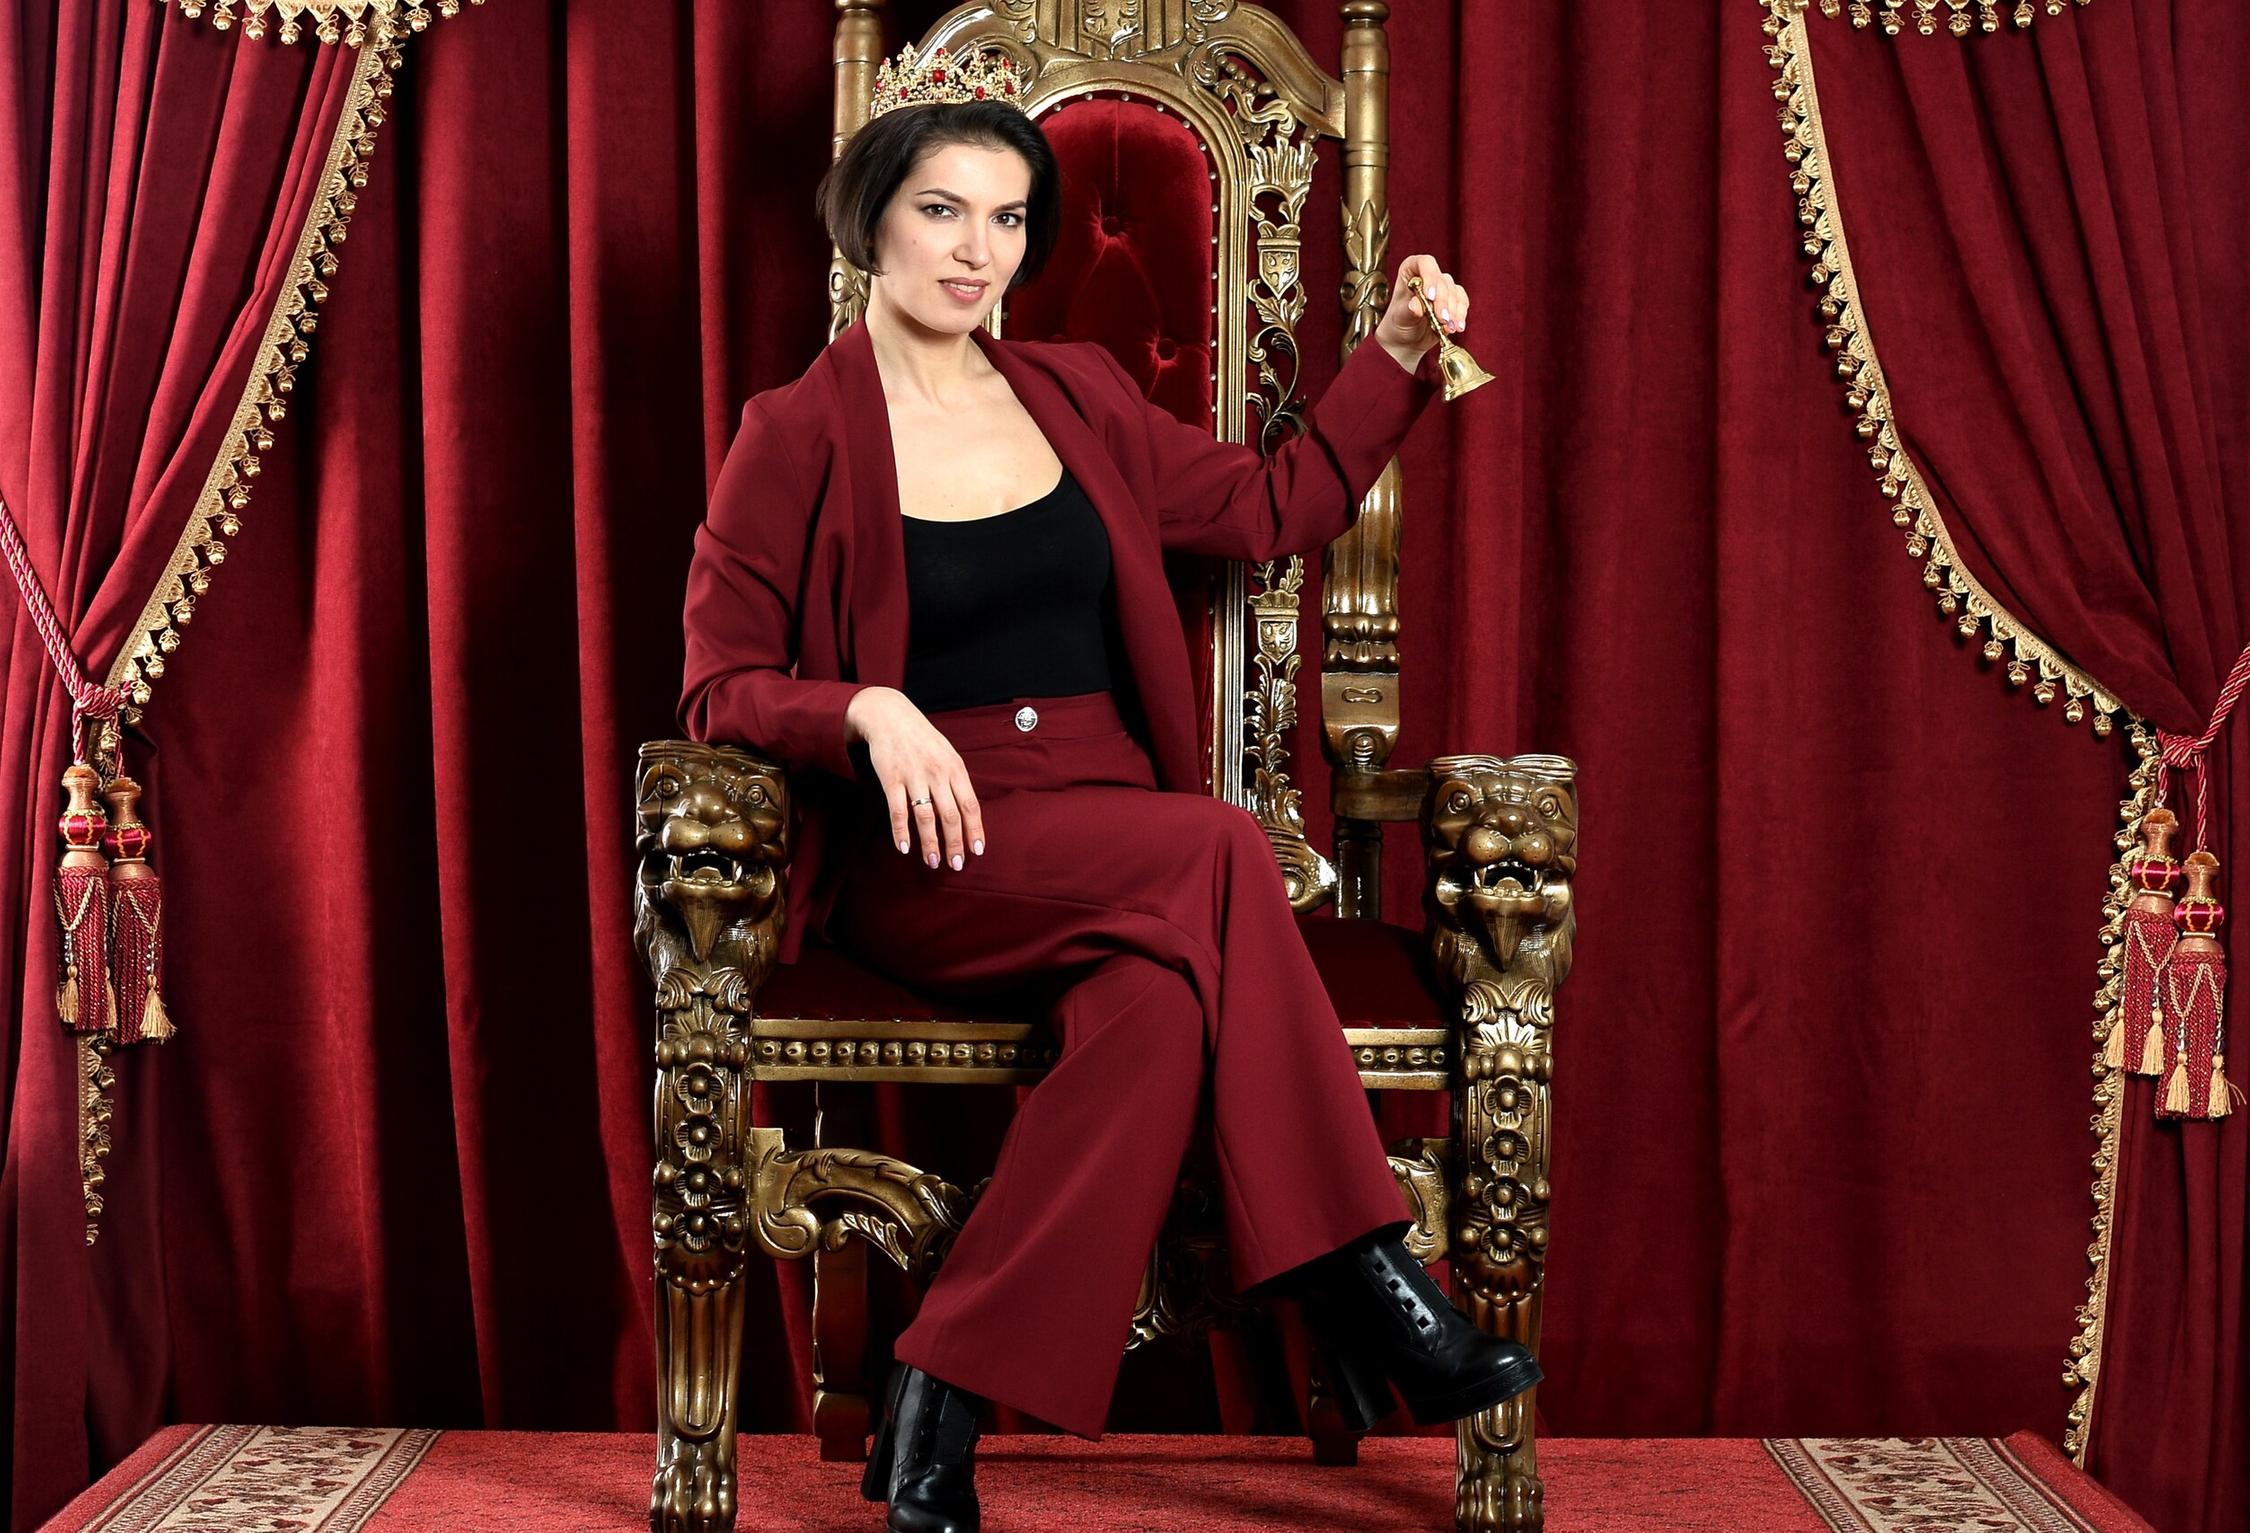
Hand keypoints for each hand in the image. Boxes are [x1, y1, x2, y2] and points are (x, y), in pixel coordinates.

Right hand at [845, 687, 985, 870]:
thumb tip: (968, 814)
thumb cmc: (922, 739)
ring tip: (933, 862)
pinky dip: (901, 831)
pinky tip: (904, 847)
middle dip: (955, 843)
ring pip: (925, 817)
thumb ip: (956, 781)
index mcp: (955, 768)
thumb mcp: (947, 754)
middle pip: (951, 815)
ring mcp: (914, 776)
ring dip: (930, 843)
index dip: (975, 830)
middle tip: (955, 865)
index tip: (977, 852)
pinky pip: (898, 811)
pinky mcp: (891, 779)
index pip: (970, 805)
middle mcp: (937, 773)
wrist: (889, 715)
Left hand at [1372, 253, 1468, 371]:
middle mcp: (1428, 274)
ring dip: (1453, 311)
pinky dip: (1460, 315)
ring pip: (1454, 291)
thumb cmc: (1398, 324)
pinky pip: (1462, 302)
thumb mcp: (1399, 318)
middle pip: (1442, 280)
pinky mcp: (1453, 299)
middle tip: (1442, 319)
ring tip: (1448, 328)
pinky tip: (1458, 327)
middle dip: (1443, 301)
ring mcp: (1442, 286)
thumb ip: (1407, 310)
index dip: (1430, 277)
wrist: (1406, 340)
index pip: (1424, 263)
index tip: (1430, 296)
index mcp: (1410, 270)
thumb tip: (1417, 306)